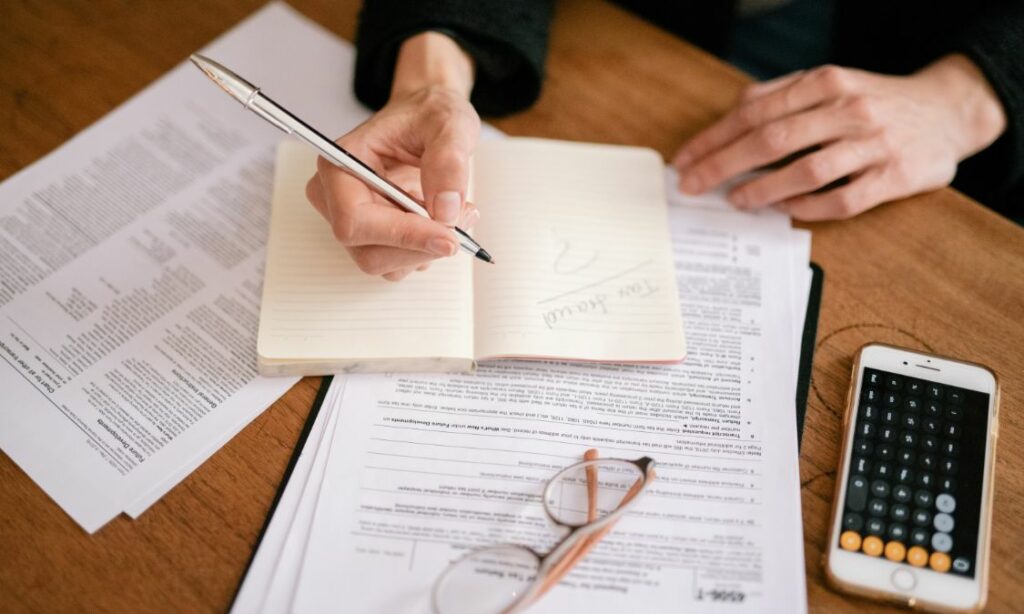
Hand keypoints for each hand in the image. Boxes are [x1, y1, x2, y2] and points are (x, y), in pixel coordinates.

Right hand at [306, 32, 479, 279]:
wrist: (428, 119)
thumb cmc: (429, 114)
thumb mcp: (449, 123)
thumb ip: (448, 160)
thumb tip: (445, 210)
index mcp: (340, 163)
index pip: (355, 220)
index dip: (402, 235)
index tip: (447, 237)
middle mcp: (336, 197)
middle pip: (368, 252)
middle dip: (421, 245)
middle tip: (463, 219)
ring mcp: (353, 220)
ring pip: (386, 264)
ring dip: (429, 248)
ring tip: (459, 211)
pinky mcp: (373, 236)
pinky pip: (399, 262)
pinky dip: (428, 249)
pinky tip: (445, 218)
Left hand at [672, 55, 1006, 220]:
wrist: (949, 111)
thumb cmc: (875, 101)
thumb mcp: (829, 83)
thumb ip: (781, 95)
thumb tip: (730, 114)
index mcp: (826, 82)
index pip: (754, 112)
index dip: (714, 139)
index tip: (685, 161)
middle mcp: (849, 109)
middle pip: (771, 140)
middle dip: (723, 166)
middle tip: (694, 186)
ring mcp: (874, 144)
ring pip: (807, 171)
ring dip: (763, 189)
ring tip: (736, 201)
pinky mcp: (895, 177)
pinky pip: (844, 199)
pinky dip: (809, 207)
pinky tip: (786, 210)